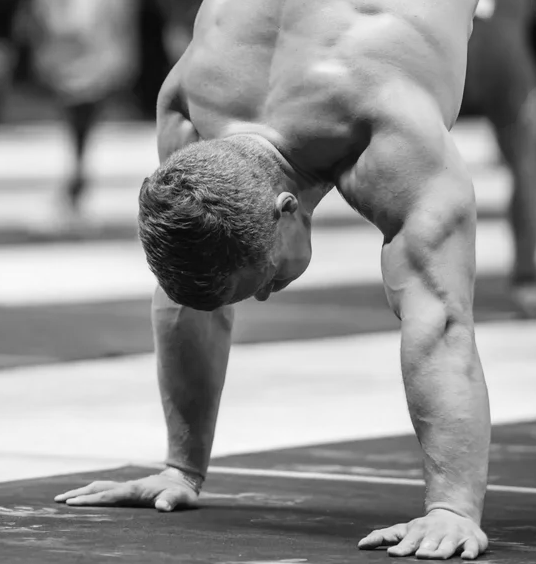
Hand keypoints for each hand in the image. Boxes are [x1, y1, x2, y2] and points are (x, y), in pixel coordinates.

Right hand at [54, 468, 199, 510]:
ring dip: (83, 491)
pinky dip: (93, 491)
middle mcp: (128, 486)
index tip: (72, 503)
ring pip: (101, 486)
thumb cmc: (182, 492)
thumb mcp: (180, 498)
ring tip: (65, 498)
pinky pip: (107, 490)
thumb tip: (162, 506)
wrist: (184, 478)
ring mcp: (128, 486)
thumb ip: (171, 501)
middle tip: (58, 500)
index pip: (109, 495)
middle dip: (79, 494)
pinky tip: (87, 496)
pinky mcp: (129, 489)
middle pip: (99, 488)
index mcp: (135, 490)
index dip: (91, 500)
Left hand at [358, 509, 487, 559]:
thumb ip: (384, 536)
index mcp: (417, 530)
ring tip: (433, 556)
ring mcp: (453, 535)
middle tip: (418, 555)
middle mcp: (435, 531)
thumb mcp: (404, 530)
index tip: (392, 553)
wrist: (454, 515)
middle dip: (422, 549)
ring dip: (440, 551)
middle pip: (427, 542)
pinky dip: (470, 552)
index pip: (407, 540)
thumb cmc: (423, 529)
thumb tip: (360, 545)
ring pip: (447, 545)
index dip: (401, 547)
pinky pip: (472, 547)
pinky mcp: (471, 540)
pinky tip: (466, 558)